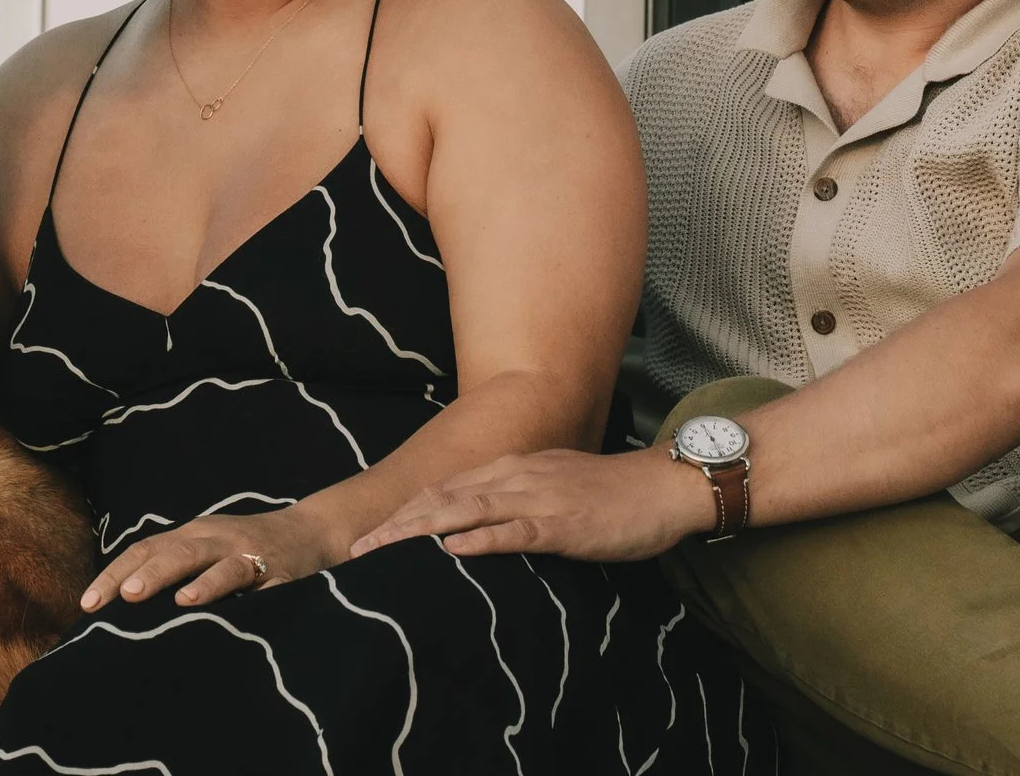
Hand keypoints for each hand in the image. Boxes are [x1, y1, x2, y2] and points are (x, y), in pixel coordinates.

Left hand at [80, 505, 343, 612]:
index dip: (114, 573)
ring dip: (166, 574)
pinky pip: (242, 577)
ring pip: (200, 557)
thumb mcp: (211, 553)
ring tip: (136, 595)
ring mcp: (242, 550)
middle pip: (167, 549)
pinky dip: (215, 587)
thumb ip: (178, 570)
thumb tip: (126, 606)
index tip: (86, 605)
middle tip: (106, 599)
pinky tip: (194, 602)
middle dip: (134, 573)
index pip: (146, 549)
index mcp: (193, 535)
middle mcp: (213, 538)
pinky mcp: (271, 570)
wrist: (313, 532)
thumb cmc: (250, 551)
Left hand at [351, 447, 715, 562]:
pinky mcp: (563, 526)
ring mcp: (539, 498)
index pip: (447, 487)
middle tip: (357, 546)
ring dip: (421, 528)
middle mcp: (518, 477)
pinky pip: (515, 531)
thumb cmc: (612, 498)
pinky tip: (452, 549)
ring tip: (384, 546)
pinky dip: (481, 539)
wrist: (662, 488)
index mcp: (514, 469)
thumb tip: (479, 531)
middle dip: (398, 521)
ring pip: (468, 510)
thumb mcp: (555, 491)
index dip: (406, 507)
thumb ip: (516, 506)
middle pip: (445, 496)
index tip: (369, 530)